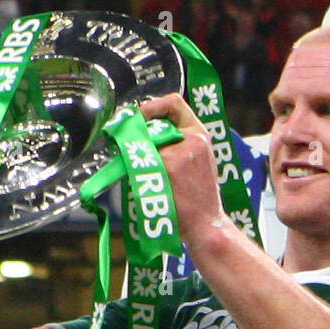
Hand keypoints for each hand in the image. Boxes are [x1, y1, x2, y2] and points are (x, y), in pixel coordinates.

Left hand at [138, 92, 229, 255]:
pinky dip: (133, 172)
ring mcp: (176, 154)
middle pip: (152, 126)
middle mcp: (190, 140)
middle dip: (136, 137)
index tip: (138, 116)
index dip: (152, 106)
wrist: (206, 226)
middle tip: (122, 146)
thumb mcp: (199, 161)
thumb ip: (179, 143)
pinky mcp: (165, 169)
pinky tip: (137, 186)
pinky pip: (139, 163)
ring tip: (135, 173)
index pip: (174, 103)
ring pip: (142, 146)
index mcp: (200, 135)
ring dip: (133, 157)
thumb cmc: (200, 200)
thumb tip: (144, 134)